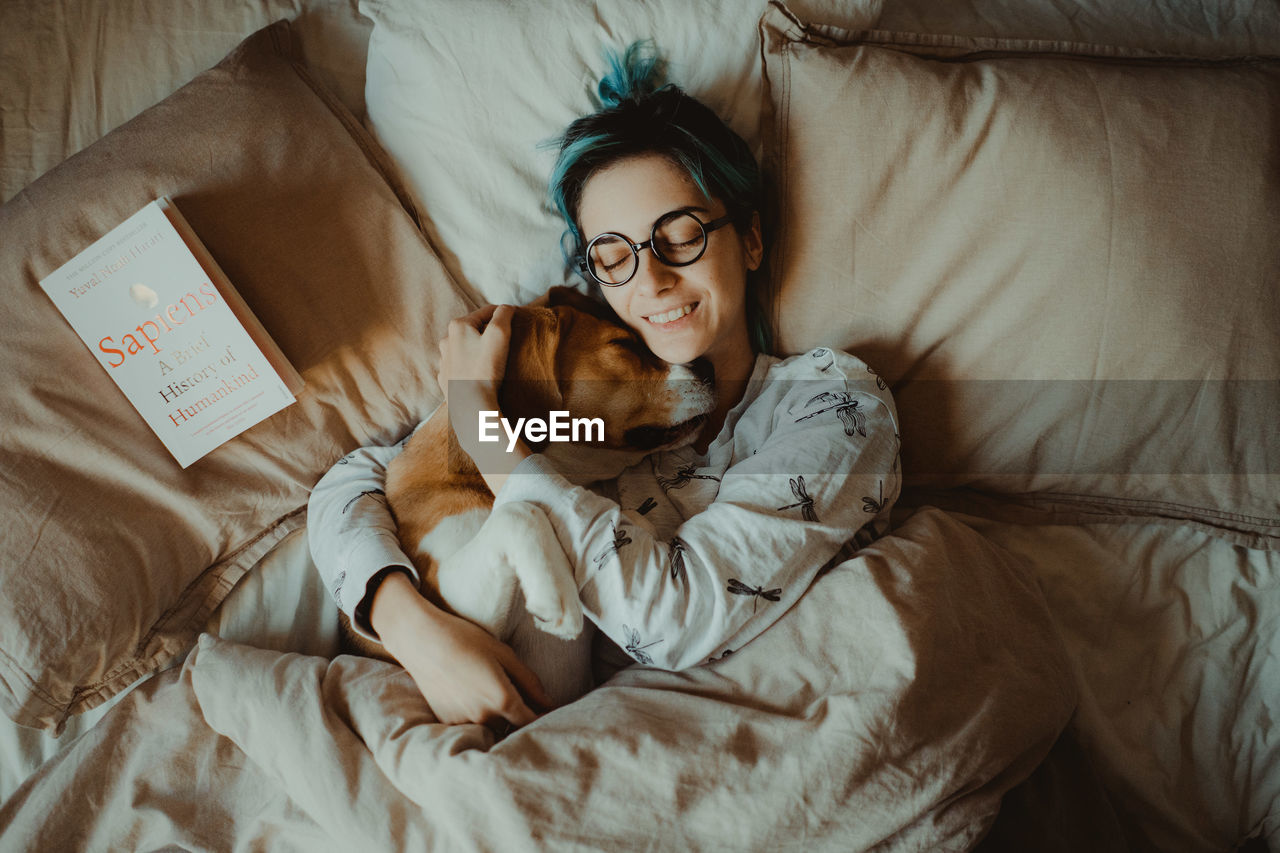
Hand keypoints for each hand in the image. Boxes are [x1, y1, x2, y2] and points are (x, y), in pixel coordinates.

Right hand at [370, 571, 552, 729]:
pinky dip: (478, 718)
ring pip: (491, 729)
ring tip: (492, 696)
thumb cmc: (465, 640)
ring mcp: (464, 722)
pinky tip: (472, 697)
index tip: (547, 713)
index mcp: (502, 700)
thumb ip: (529, 682)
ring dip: (499, 721)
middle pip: (512, 729)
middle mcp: (484, 717)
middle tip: (524, 702)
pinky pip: (471, 726)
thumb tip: (549, 703)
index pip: (532, 723)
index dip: (543, 720)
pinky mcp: (447, 722)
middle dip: (521, 720)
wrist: (422, 641)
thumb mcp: (504, 654)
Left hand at [437, 303, 514, 404]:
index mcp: (458, 326)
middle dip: (488, 332)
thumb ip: (503, 315)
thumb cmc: (486, 369)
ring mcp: (443, 361)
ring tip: (492, 358)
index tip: (516, 319)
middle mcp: (446, 341)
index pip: (485, 312)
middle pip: (473, 330)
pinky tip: (479, 373)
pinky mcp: (445, 379)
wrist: (471, 405)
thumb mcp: (500, 335)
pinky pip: (459, 366)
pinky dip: (469, 365)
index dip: (503, 314)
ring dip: (477, 349)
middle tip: (505, 341)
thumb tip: (506, 308)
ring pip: (464, 348)